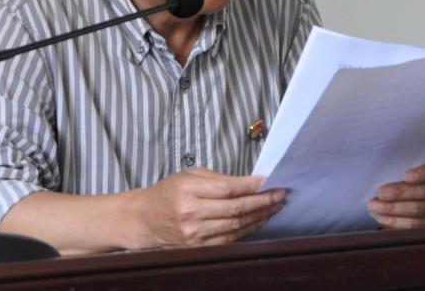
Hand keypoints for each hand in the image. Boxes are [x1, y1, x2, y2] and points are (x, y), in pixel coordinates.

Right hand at [129, 168, 285, 247]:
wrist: (145, 220)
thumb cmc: (168, 193)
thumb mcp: (187, 176)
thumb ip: (216, 179)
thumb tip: (249, 182)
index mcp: (187, 190)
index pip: (227, 188)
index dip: (250, 185)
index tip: (268, 181)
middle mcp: (190, 213)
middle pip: (235, 208)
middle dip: (262, 201)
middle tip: (280, 194)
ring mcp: (194, 234)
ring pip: (236, 225)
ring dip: (260, 216)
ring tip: (275, 207)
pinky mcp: (198, 247)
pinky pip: (230, 239)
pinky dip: (248, 229)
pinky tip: (259, 221)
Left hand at [367, 160, 424, 228]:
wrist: (394, 198)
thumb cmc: (395, 178)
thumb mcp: (396, 170)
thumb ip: (393, 168)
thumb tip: (378, 167)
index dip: (420, 174)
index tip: (405, 176)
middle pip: (423, 192)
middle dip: (399, 193)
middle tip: (380, 193)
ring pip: (417, 209)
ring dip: (393, 208)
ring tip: (375, 206)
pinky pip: (412, 225)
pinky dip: (393, 221)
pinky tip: (380, 216)